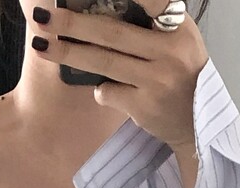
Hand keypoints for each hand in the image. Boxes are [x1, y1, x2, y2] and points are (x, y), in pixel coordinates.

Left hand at [31, 3, 208, 153]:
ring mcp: (157, 80)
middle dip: (73, 23)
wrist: (198, 124)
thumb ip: (152, 22)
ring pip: (104, 62)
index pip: (150, 0)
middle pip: (112, 32)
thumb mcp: (179, 39)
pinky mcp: (145, 107)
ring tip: (42, 45)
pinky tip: (105, 89)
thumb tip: (101, 8)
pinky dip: (100, 89)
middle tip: (44, 16)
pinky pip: (107, 92)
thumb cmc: (183, 74)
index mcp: (179, 27)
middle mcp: (170, 51)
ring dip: (68, 53)